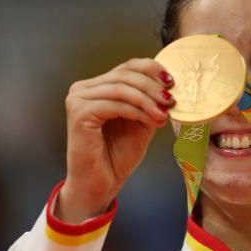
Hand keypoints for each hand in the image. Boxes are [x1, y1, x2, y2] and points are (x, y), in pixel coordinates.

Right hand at [57, 59, 174, 222]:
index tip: (172, 81)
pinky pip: (115, 104)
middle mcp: (83, 89)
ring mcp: (78, 100)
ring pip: (122, 88)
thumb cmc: (117, 155)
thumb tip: (169, 86)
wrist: (101, 183)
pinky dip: (137, 111)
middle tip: (171, 101)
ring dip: (148, 101)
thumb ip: (149, 101)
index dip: (151, 69)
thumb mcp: (141, 120)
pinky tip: (151, 121)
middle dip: (152, 87)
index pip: (127, 67)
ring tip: (163, 115)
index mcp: (97, 87)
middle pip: (125, 75)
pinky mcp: (79, 113)